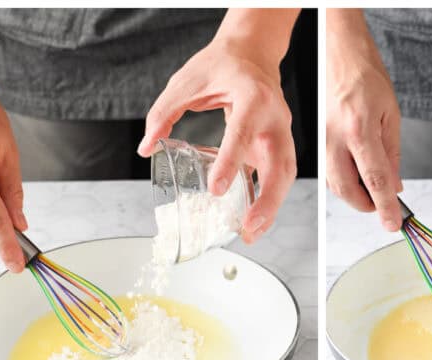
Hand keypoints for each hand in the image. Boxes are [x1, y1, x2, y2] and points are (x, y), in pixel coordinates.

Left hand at [138, 9, 298, 243]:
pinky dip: (268, 200)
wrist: (251, 54)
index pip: (242, 133)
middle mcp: (274, 118)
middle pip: (280, 165)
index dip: (231, 163)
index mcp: (253, 97)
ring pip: (284, 176)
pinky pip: (278, 176)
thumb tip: (147, 147)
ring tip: (252, 233)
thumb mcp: (187, 82)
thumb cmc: (221, 65)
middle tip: (249, 227)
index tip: (216, 190)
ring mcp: (281, 134)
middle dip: (268, 199)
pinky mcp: (277, 146)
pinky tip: (254, 220)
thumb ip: (164, 112)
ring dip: (272, 207)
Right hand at [326, 9, 402, 231]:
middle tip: (384, 207)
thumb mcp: (391, 114)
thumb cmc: (365, 75)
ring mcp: (320, 141)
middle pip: (349, 190)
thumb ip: (392, 154)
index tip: (393, 224)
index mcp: (359, 129)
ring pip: (335, 185)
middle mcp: (335, 139)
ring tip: (373, 191)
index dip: (385, 206)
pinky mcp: (314, 142)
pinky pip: (328, 173)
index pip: (376, 179)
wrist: (337, 53)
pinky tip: (356, 177)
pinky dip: (343, 182)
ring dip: (355, 196)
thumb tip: (394, 185)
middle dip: (368, 205)